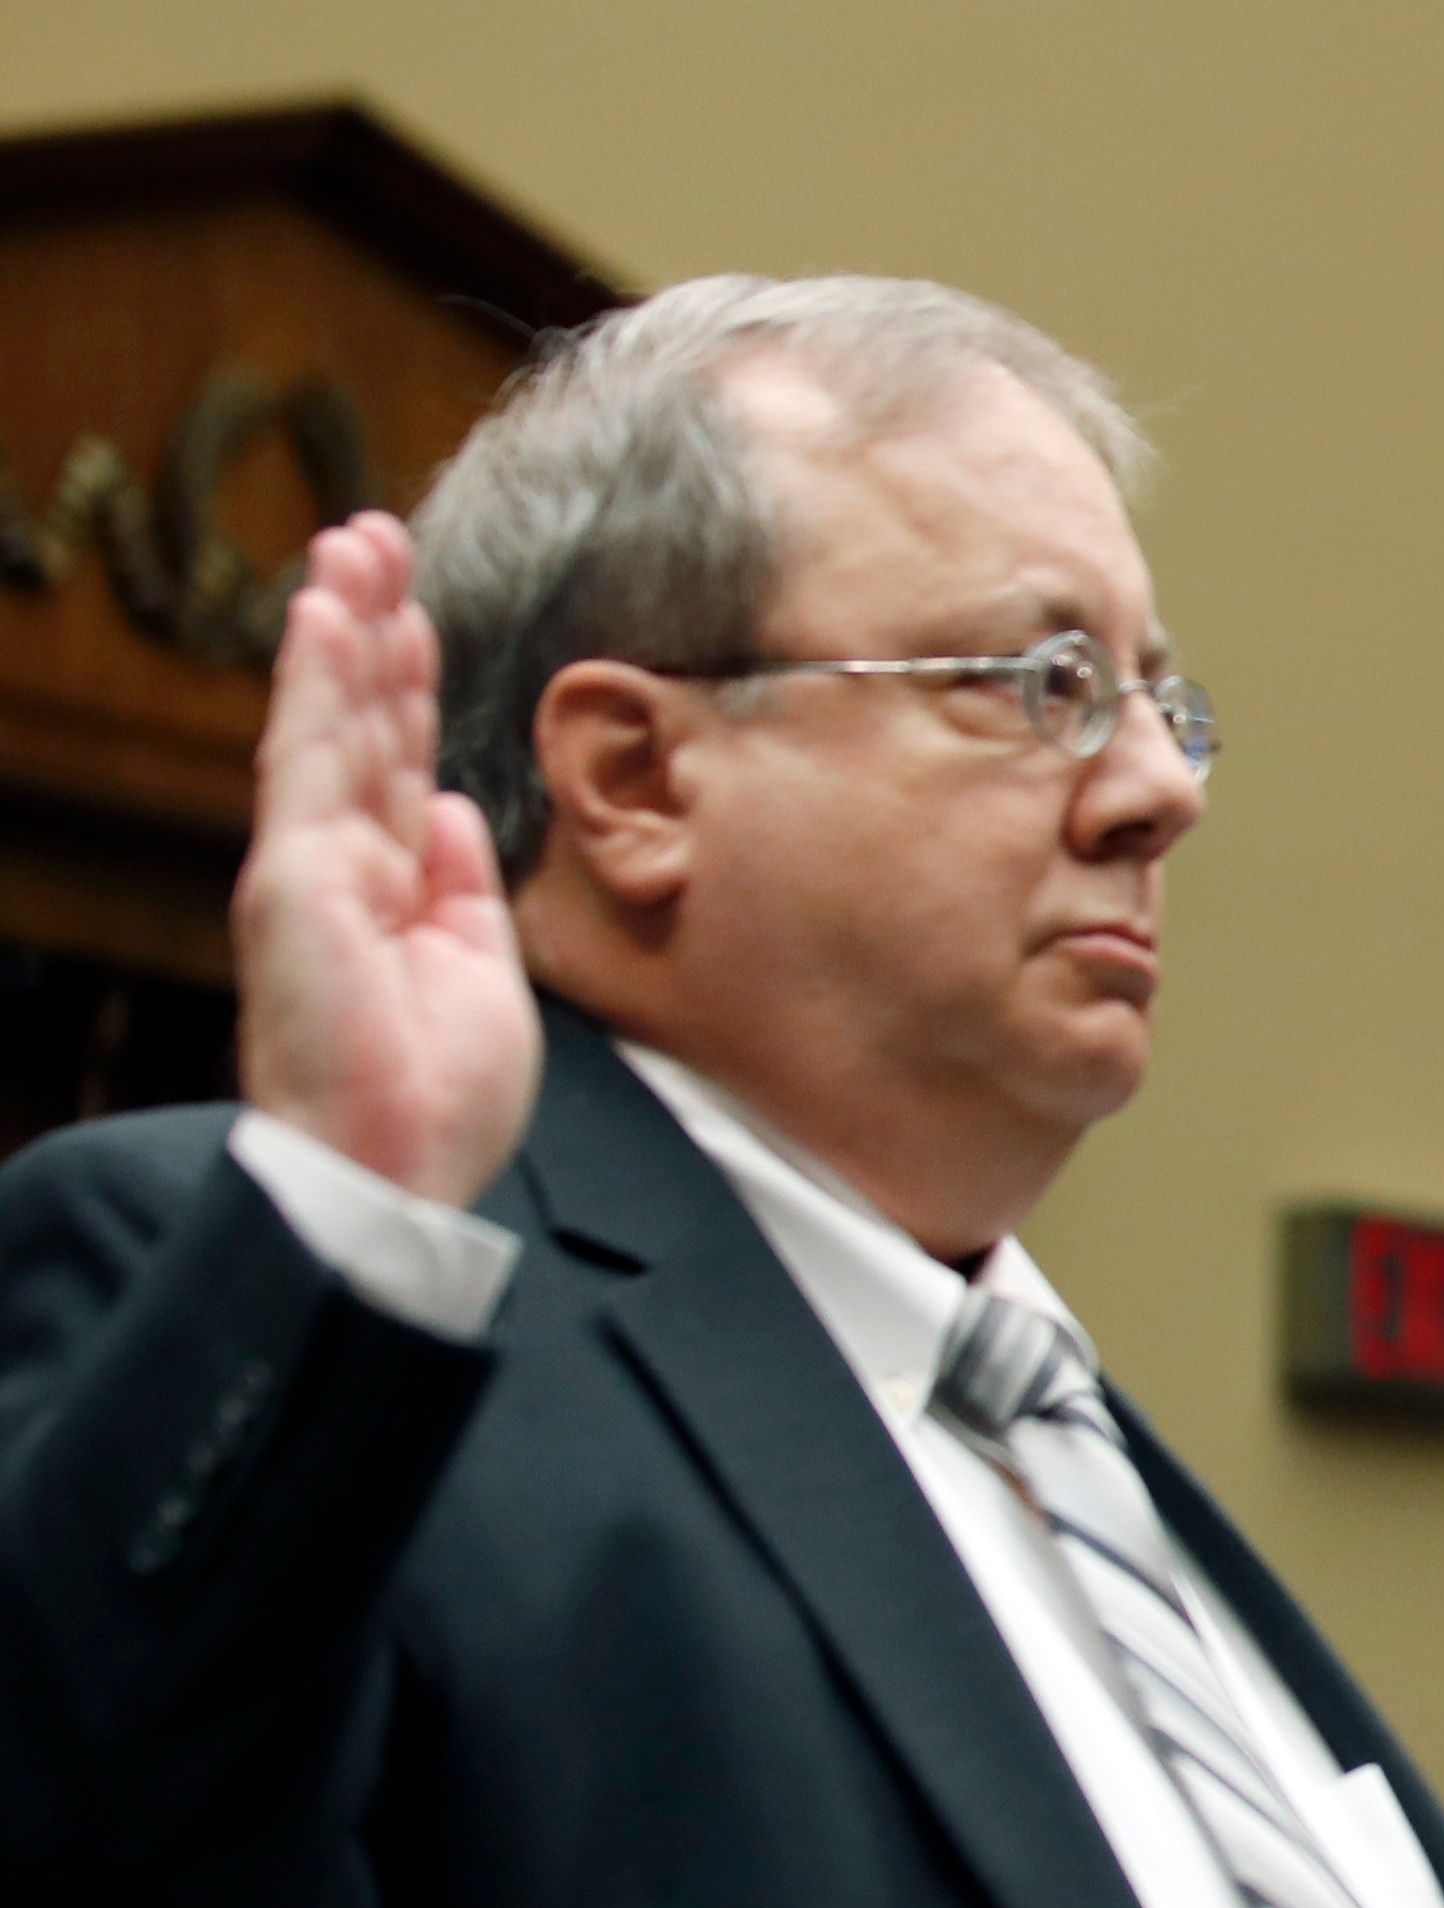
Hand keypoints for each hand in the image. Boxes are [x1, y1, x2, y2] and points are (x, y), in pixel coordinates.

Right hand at [227, 513, 538, 1207]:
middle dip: (370, 627)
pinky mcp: (295, 877)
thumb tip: (453, 810)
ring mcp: (312, 866)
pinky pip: (308, 762)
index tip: (419, 610)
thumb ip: (462, 886)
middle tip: (375, 535)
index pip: (400, 763)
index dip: (408, 684)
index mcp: (393, 891)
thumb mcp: (482, 970)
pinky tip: (326, 617)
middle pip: (359, 722)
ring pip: (330, 722)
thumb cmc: (438, 1097)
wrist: (398, 1171)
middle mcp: (342, 866)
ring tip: (353, 543)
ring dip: (343, 627)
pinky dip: (317, 685)